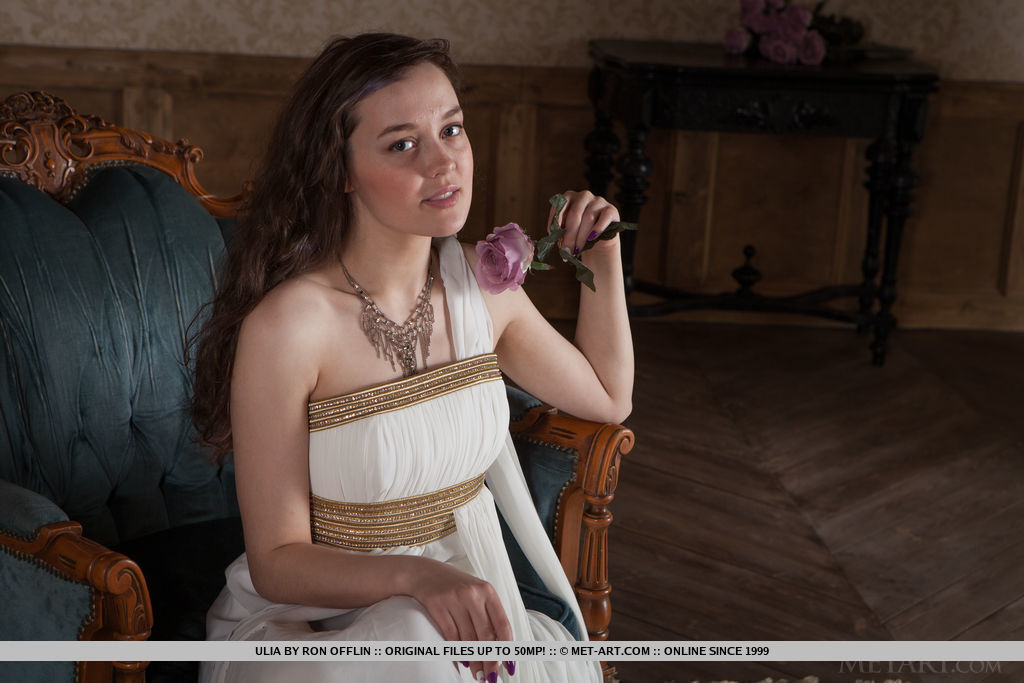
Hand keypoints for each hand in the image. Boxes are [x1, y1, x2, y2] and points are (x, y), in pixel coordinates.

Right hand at [409, 558, 512, 681]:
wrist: (424, 573)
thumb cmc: (456, 587)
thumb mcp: (477, 593)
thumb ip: (489, 615)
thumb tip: (501, 647)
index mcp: (488, 591)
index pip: (503, 624)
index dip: (507, 647)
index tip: (509, 665)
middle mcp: (473, 594)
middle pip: (486, 635)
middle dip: (490, 660)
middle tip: (491, 677)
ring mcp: (454, 599)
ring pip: (468, 638)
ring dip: (474, 660)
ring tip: (477, 673)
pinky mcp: (437, 605)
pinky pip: (450, 635)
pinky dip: (457, 651)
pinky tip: (462, 661)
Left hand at [547, 190, 620, 257]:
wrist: (599, 241)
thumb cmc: (579, 234)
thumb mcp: (567, 231)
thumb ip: (560, 231)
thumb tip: (553, 236)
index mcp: (569, 197)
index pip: (560, 204)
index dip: (555, 219)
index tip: (552, 234)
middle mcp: (584, 196)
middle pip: (575, 213)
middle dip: (569, 234)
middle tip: (566, 249)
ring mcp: (599, 201)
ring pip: (588, 217)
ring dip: (581, 236)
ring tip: (577, 250)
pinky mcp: (611, 210)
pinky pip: (604, 218)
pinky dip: (597, 229)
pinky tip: (591, 239)